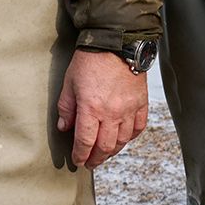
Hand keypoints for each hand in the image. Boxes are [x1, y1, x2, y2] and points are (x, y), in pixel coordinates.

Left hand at [55, 50, 148, 168]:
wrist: (116, 42)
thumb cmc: (90, 59)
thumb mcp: (70, 82)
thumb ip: (66, 107)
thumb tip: (64, 127)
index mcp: (91, 108)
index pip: (85, 141)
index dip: (80, 155)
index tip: (77, 160)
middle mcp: (112, 113)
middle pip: (105, 147)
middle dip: (96, 159)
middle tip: (90, 163)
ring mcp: (129, 109)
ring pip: (122, 141)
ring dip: (112, 152)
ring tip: (104, 154)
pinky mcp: (141, 103)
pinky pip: (138, 128)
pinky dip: (130, 137)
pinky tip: (123, 139)